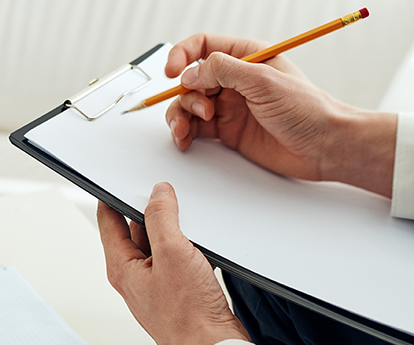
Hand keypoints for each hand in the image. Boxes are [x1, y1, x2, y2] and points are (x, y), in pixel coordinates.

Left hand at [97, 182, 247, 344]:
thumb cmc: (189, 316)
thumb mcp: (173, 253)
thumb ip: (161, 218)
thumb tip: (157, 194)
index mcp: (122, 267)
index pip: (108, 220)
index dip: (112, 195)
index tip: (119, 177)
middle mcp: (134, 276)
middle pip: (135, 229)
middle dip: (151, 210)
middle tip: (166, 194)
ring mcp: (155, 284)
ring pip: (160, 243)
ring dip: (173, 230)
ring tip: (189, 220)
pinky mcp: (176, 291)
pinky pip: (177, 258)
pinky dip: (187, 247)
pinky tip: (203, 245)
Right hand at [165, 33, 396, 196]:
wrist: (323, 147)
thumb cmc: (307, 110)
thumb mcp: (263, 80)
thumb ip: (224, 71)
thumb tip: (191, 73)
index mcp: (246, 57)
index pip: (203, 46)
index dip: (182, 56)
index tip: (172, 72)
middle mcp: (234, 80)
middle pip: (190, 79)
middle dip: (186, 95)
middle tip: (203, 110)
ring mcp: (229, 106)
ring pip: (188, 104)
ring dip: (180, 115)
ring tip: (187, 130)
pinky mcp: (226, 130)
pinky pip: (194, 128)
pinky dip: (184, 133)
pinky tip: (185, 139)